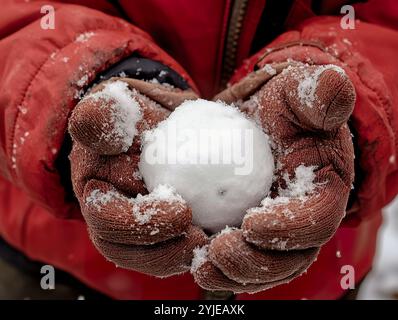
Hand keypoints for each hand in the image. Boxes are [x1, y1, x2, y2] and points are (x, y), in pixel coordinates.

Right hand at [69, 77, 207, 276]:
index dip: (139, 223)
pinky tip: (222, 240)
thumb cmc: (134, 118)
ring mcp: (136, 233)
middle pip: (130, 252)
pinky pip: (175, 253)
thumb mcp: (116, 107)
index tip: (182, 209)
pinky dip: (197, 253)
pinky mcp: (160, 236)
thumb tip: (95, 124)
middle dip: (166, 250)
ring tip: (214, 242)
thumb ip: (101, 115)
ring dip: (183, 257)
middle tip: (203, 236)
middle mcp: (112, 221)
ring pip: (153, 260)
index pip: (107, 219)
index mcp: (97, 195)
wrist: (153, 127)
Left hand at [192, 62, 354, 292]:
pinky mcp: (250, 234)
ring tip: (202, 265)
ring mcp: (277, 231)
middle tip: (219, 250)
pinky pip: (240, 261)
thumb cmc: (280, 106)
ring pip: (264, 267)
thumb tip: (334, 87)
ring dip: (234, 273)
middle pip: (290, 257)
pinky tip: (194, 262)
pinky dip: (220, 268)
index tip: (251, 222)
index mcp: (323, 190)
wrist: (259, 119)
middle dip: (256, 262)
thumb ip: (316, 94)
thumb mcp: (296, 92)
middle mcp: (303, 219)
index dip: (289, 228)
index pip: (317, 219)